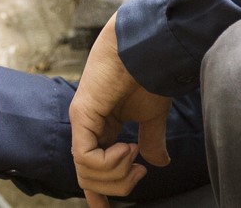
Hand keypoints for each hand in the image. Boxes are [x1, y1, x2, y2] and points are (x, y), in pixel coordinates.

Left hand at [68, 17, 171, 206]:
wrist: (146, 47)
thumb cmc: (148, 74)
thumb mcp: (152, 117)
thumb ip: (151, 141)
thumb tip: (158, 163)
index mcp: (101, 126)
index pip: (90, 168)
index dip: (98, 193)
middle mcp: (86, 126)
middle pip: (88, 177)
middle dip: (117, 185)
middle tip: (140, 168)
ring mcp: (81, 121)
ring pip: (86, 172)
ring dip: (117, 173)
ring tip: (135, 153)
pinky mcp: (81, 116)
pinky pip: (86, 157)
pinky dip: (109, 162)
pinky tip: (127, 147)